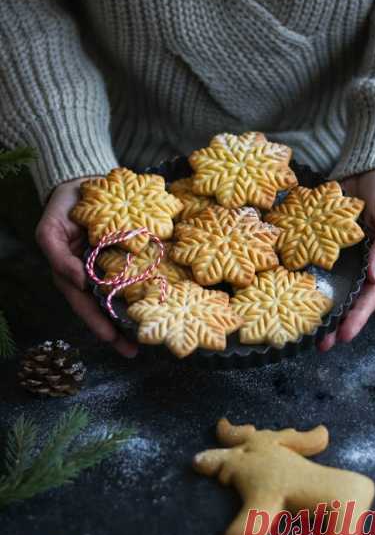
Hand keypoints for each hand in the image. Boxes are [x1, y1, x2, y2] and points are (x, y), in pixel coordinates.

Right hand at [35, 178, 137, 357]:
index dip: (98, 325)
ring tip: (154, 331)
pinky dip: (150, 284)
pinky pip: (141, 270)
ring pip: (127, 294)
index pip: (86, 306)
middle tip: (134, 351)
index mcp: (75, 276)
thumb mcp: (50, 232)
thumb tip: (82, 281)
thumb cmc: (61, 211)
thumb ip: (60, 258)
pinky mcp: (131, 252)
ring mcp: (114, 266)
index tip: (113, 341)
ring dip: (139, 313)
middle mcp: (95, 276)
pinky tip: (165, 296)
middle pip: (107, 308)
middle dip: (120, 330)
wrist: (83, 184)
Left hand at [318, 170, 374, 350]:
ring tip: (303, 329)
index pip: (371, 297)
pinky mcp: (328, 246)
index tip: (344, 337)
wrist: (371, 170)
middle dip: (336, 324)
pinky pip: (317, 265)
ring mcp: (345, 257)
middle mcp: (364, 266)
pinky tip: (291, 292)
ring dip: (319, 308)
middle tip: (318, 344)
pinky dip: (306, 280)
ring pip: (332, 288)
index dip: (358, 318)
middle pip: (350, 300)